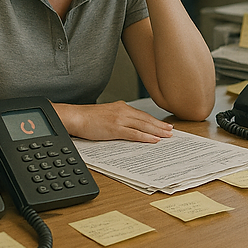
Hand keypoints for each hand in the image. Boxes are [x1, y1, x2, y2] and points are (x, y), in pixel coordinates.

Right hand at [54, 100, 173, 142]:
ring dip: (157, 131)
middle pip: (146, 119)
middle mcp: (123, 111)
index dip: (154, 121)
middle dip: (160, 125)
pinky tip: (154, 140)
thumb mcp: (107, 114)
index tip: (164, 125)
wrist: (75, 117)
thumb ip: (119, 118)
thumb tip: (129, 127)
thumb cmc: (88, 118)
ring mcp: (120, 120)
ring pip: (143, 126)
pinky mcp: (115, 128)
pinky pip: (134, 134)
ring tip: (167, 135)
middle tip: (171, 130)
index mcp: (121, 107)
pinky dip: (145, 137)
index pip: (142, 115)